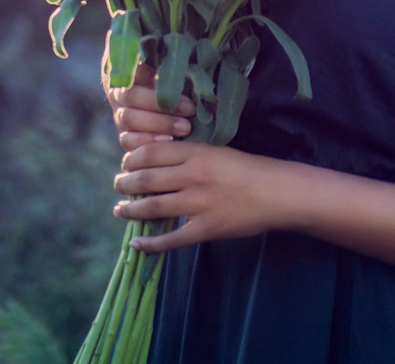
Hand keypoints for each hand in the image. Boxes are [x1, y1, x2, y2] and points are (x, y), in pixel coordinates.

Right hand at [106, 61, 194, 152]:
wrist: (177, 110)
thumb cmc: (178, 79)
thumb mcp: (174, 66)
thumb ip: (172, 60)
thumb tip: (183, 46)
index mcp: (126, 69)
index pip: (132, 70)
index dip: (153, 77)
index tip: (180, 84)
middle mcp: (118, 91)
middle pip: (129, 95)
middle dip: (160, 103)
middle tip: (190, 109)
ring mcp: (120, 115)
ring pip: (127, 118)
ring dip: (158, 123)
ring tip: (186, 127)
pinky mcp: (125, 137)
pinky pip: (127, 141)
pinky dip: (148, 141)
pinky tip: (169, 141)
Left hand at [112, 139, 290, 252]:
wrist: (277, 192)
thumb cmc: (246, 169)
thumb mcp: (216, 150)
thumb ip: (188, 154)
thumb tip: (153, 159)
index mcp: (196, 153)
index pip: (150, 153)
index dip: (131, 160)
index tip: (126, 165)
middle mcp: (193, 176)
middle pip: (146, 179)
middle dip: (125, 184)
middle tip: (118, 186)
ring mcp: (199, 204)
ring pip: (153, 207)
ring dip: (130, 210)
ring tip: (120, 210)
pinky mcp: (207, 229)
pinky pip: (172, 239)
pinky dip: (151, 244)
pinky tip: (137, 244)